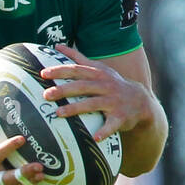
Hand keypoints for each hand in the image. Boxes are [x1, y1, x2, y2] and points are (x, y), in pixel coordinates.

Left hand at [39, 43, 153, 141]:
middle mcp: (106, 86)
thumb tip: (57, 46)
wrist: (140, 101)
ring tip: (58, 113)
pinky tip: (95, 138)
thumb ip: (78, 58)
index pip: (77, 69)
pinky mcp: (120, 117)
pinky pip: (111, 125)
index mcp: (98, 74)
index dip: (61, 70)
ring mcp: (113, 101)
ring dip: (75, 108)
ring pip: (92, 104)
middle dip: (64, 89)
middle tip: (46, 94)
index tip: (43, 73)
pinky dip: (104, 131)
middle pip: (82, 86)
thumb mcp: (99, 69)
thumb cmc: (112, 84)